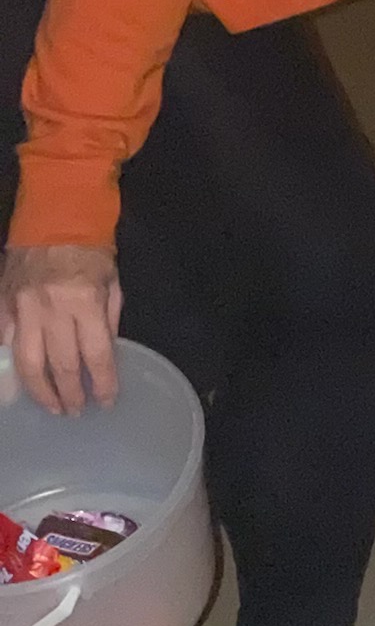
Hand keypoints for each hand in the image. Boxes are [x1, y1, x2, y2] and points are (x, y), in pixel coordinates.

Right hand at [0, 244, 122, 414]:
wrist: (55, 214)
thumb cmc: (91, 248)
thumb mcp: (112, 282)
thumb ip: (108, 319)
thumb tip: (105, 355)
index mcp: (85, 302)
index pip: (97, 355)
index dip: (103, 383)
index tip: (106, 402)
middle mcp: (52, 309)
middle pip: (61, 365)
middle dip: (71, 394)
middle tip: (76, 411)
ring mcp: (22, 308)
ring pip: (27, 362)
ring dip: (40, 390)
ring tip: (51, 406)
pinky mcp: (3, 304)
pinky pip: (4, 342)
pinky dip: (11, 364)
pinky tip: (19, 381)